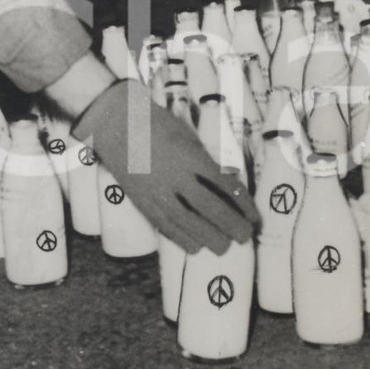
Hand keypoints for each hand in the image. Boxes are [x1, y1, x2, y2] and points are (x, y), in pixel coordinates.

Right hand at [75, 80, 258, 254]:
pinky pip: (163, 224)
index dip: (243, 205)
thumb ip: (205, 161)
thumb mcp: (188, 136)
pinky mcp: (140, 199)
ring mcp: (155, 190)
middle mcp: (175, 176)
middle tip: (244, 237)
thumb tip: (227, 185)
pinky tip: (194, 247)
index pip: (225, 186)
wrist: (115, 120)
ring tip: (224, 248)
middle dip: (230, 225)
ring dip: (208, 237)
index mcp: (191, 156)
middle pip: (209, 208)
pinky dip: (180, 238)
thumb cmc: (157, 122)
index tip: (254, 217)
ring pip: (186, 222)